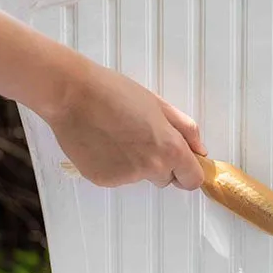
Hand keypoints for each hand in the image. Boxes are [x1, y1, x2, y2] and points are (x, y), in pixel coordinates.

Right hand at [45, 57, 206, 189]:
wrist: (73, 94)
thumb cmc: (114, 92)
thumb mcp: (158, 104)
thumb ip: (185, 129)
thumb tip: (200, 150)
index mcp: (169, 148)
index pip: (193, 179)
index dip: (188, 171)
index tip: (182, 164)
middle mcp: (151, 167)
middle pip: (166, 179)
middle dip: (159, 164)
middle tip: (140, 137)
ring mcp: (126, 177)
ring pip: (139, 177)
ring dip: (134, 163)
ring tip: (116, 134)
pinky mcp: (104, 180)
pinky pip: (117, 177)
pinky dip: (112, 165)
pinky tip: (101, 143)